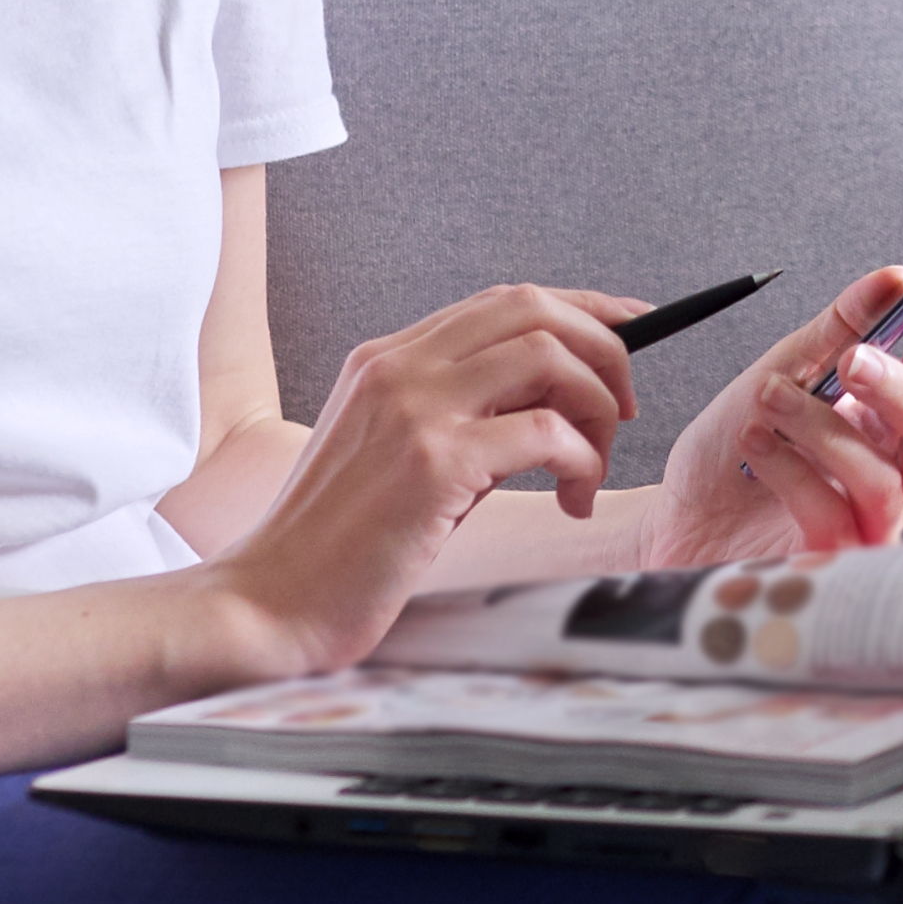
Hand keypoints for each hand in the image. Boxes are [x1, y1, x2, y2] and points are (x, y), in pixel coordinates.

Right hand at [201, 285, 642, 673]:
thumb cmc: (340, 547)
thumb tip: (556, 406)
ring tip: (590, 469)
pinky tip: (571, 498)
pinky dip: (581, 460)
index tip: (631, 327)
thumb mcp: (400, 459)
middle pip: (533, 308)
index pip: (503, 302)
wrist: (271, 601)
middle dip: (603, 349)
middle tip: (623, 410)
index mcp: (386, 360)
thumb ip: (463, 419)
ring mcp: (413, 408)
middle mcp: (398, 367)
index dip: (581, 310)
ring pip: (548, 357)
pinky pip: (545, 433)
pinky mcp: (431, 462)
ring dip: (596, 409)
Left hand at [644, 257, 902, 571]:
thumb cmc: (735, 454)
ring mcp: (871, 521)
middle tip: (854, 360)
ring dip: (821, 428)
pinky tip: (754, 444)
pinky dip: (788, 469)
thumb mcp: (778, 372)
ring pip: (882, 478)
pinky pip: (832, 515)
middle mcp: (897, 472)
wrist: (680, 521)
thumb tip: (894, 278)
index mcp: (890, 419)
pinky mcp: (833, 561)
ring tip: (768, 400)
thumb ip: (836, 329)